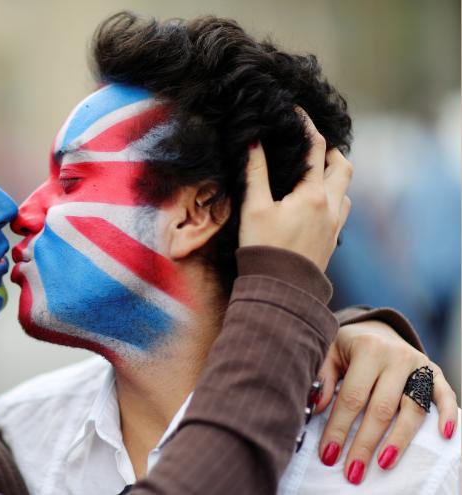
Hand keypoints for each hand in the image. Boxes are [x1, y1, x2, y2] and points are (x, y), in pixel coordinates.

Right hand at [240, 110, 351, 270]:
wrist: (280, 290)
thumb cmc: (264, 248)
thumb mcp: (254, 208)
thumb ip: (255, 173)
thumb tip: (254, 141)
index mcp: (312, 194)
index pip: (315, 148)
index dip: (306, 125)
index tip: (295, 112)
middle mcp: (331, 206)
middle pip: (342, 165)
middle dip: (329, 151)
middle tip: (310, 145)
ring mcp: (335, 224)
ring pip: (344, 188)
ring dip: (333, 175)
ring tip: (312, 173)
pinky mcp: (331, 239)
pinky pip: (341, 209)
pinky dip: (332, 196)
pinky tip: (315, 202)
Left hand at [315, 320, 457, 483]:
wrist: (376, 329)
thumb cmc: (347, 347)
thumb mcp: (328, 352)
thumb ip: (322, 377)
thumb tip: (317, 407)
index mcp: (367, 348)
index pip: (352, 397)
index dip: (339, 428)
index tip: (328, 454)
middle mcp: (395, 356)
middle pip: (381, 408)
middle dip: (365, 443)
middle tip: (353, 470)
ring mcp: (418, 364)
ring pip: (412, 409)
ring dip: (398, 440)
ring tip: (383, 464)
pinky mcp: (434, 372)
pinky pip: (444, 395)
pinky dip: (447, 415)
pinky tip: (442, 435)